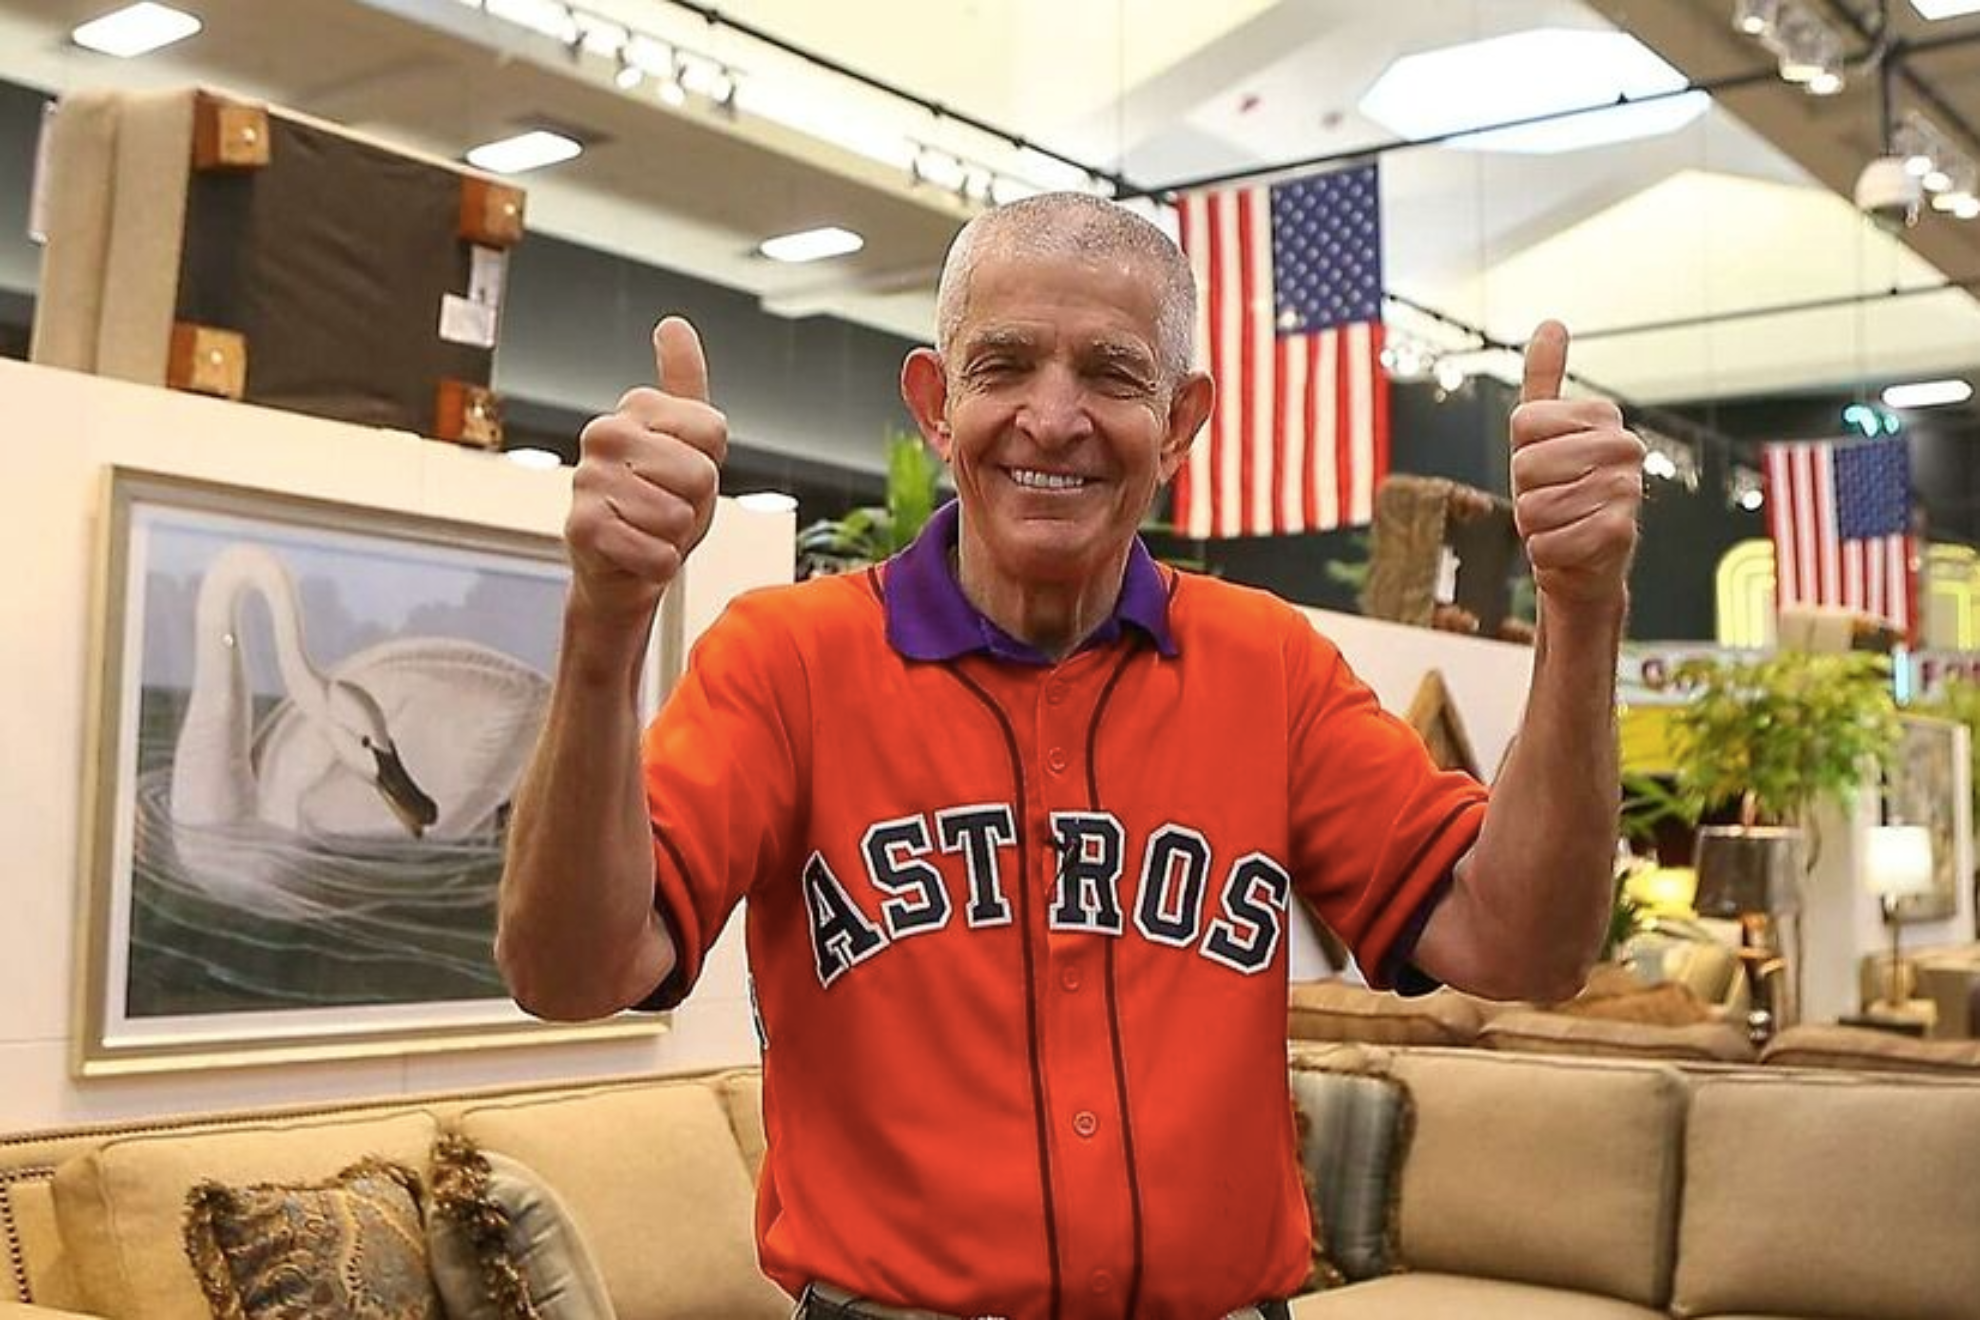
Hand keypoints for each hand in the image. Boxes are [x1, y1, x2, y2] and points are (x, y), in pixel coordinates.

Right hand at [566, 317, 726, 626]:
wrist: (623, 566)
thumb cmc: (659, 500)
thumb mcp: (688, 439)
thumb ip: (684, 380)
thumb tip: (672, 323)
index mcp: (635, 408)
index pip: (714, 432)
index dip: (711, 464)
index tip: (681, 472)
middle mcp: (605, 434)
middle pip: (701, 474)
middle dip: (694, 504)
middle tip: (665, 507)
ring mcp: (588, 480)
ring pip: (679, 517)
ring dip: (674, 537)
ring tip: (647, 529)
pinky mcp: (581, 529)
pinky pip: (657, 554)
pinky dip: (657, 565)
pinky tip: (634, 554)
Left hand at [1508, 320, 1642, 610]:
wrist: (1583, 559)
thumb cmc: (1559, 492)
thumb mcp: (1541, 433)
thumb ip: (1545, 379)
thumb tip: (1551, 323)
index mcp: (1601, 415)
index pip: (1523, 423)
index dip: (1519, 453)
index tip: (1545, 465)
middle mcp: (1623, 445)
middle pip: (1525, 464)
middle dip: (1526, 491)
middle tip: (1552, 498)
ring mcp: (1626, 488)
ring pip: (1533, 506)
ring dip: (1536, 525)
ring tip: (1561, 523)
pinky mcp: (1619, 532)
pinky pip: (1548, 542)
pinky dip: (1546, 552)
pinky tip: (1568, 547)